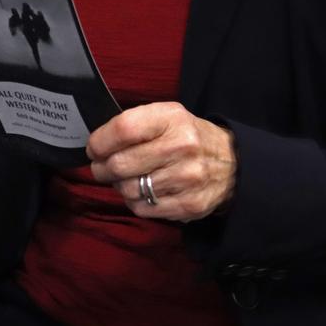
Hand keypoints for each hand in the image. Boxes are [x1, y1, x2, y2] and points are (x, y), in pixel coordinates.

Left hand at [87, 102, 235, 221]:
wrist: (232, 163)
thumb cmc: (187, 136)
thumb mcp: (167, 116)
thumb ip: (134, 124)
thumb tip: (97, 145)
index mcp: (172, 118)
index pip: (124, 129)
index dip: (100, 141)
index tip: (94, 148)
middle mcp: (182, 146)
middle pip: (120, 164)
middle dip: (102, 168)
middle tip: (102, 167)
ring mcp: (186, 178)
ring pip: (128, 189)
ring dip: (119, 186)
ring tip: (126, 178)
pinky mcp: (188, 205)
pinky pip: (143, 208)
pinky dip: (135, 201)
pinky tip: (142, 191)